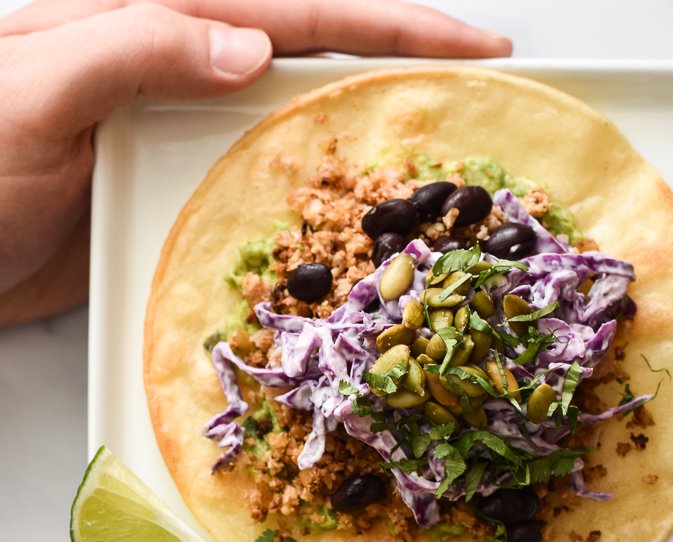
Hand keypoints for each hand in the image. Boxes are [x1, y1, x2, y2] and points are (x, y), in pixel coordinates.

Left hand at [0, 0, 510, 325]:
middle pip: (312, 67)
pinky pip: (258, 207)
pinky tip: (346, 243)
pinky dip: (308, 221)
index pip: (294, 12)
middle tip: (484, 112)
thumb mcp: (38, 85)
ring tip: (438, 187)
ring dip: (362, 159)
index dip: (389, 25)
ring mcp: (178, 143)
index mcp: (150, 23)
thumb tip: (250, 49)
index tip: (474, 43)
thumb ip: (139, 46)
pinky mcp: (171, 205)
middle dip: (400, 81)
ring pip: (293, 142)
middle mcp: (177, 75)